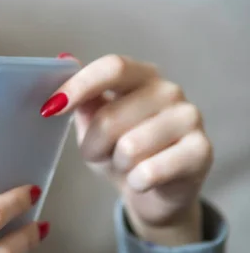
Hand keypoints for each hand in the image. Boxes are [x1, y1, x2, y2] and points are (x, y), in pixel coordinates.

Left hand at [42, 54, 211, 245]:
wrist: (155, 193)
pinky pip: (150, 171)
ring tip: (126, 166)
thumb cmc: (120, 151)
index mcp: (141, 75)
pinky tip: (144, 181)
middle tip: (98, 154)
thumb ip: (81, 97)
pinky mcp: (202, 151)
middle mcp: (169, 90)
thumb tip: (63, 58)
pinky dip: (136, 182)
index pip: (112, 67)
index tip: (50, 108)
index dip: (79, 86)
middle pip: (111, 115)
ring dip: (116, 164)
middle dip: (92, 144)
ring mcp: (190, 118)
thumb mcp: (93, 124)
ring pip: (129, 146)